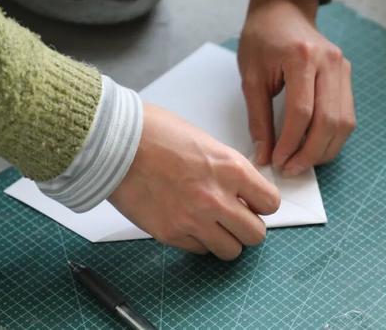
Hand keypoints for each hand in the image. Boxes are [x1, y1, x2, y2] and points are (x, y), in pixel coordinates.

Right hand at [108, 104, 279, 259]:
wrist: (115, 143)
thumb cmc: (154, 133)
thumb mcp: (206, 142)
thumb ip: (227, 169)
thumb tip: (240, 189)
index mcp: (230, 168)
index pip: (270, 203)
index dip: (263, 204)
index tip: (254, 203)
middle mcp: (217, 197)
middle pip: (256, 235)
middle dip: (248, 227)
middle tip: (235, 218)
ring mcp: (193, 219)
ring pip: (231, 251)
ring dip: (225, 239)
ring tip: (212, 225)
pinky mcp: (170, 234)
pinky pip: (199, 251)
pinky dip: (198, 242)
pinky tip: (187, 223)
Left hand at [238, 0, 355, 176]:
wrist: (283, 11)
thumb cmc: (262, 39)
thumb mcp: (251, 76)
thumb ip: (258, 117)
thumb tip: (263, 154)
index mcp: (302, 57)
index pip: (302, 112)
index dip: (290, 143)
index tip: (276, 161)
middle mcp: (330, 62)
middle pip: (328, 120)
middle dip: (309, 152)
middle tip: (290, 169)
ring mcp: (343, 68)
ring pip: (343, 122)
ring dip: (324, 149)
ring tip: (302, 162)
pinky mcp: (347, 75)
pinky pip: (347, 115)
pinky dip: (332, 137)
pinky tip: (315, 147)